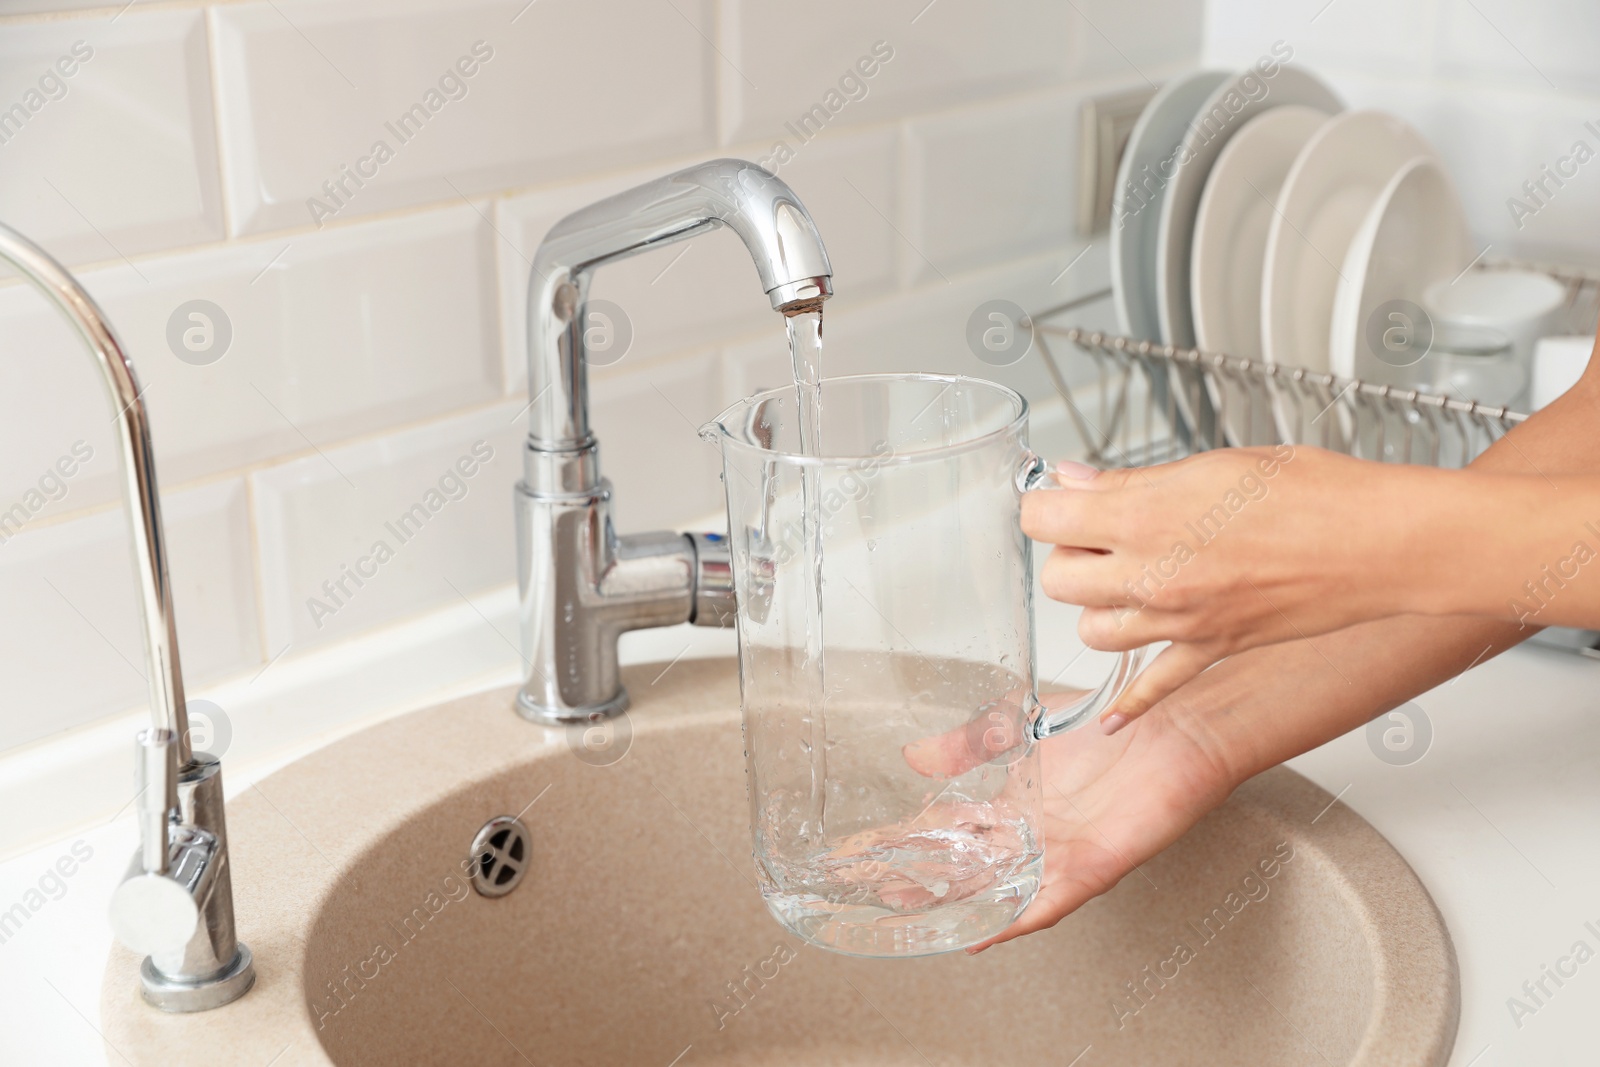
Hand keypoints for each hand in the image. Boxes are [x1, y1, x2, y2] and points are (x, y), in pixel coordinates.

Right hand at [903, 690, 1241, 950]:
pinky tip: (981, 933)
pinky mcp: (1091, 869)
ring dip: (957, 902)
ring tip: (911, 911)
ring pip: (998, 889)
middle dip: (923, 878)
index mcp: (1017, 800)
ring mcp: (1061, 854)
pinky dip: (1013, 920)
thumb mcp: (1021, 721)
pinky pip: (1047, 903)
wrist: (1174, 727)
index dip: (913, 835)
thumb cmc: (1110, 722)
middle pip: (969, 864)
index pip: (954, 824)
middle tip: (877, 888)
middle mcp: (1035, 833)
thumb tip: (915, 756)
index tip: (871, 843)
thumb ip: (969, 740)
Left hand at [1021, 446, 1433, 728]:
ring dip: (1096, 607)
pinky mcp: (1212, 649)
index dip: (1045, 504)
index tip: (1057, 498)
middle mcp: (1154, 576)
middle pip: (1059, 579)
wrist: (1379, 543)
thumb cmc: (1312, 492)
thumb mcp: (1212, 464)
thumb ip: (1133, 480)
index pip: (1045, 519)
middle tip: (1094, 532)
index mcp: (1146, 519)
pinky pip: (1156, 687)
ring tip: (1120, 581)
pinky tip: (1112, 720)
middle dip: (1067, 553)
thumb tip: (1075, 478)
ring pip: (1094, 632)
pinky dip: (1131, 705)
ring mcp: (1181, 620)